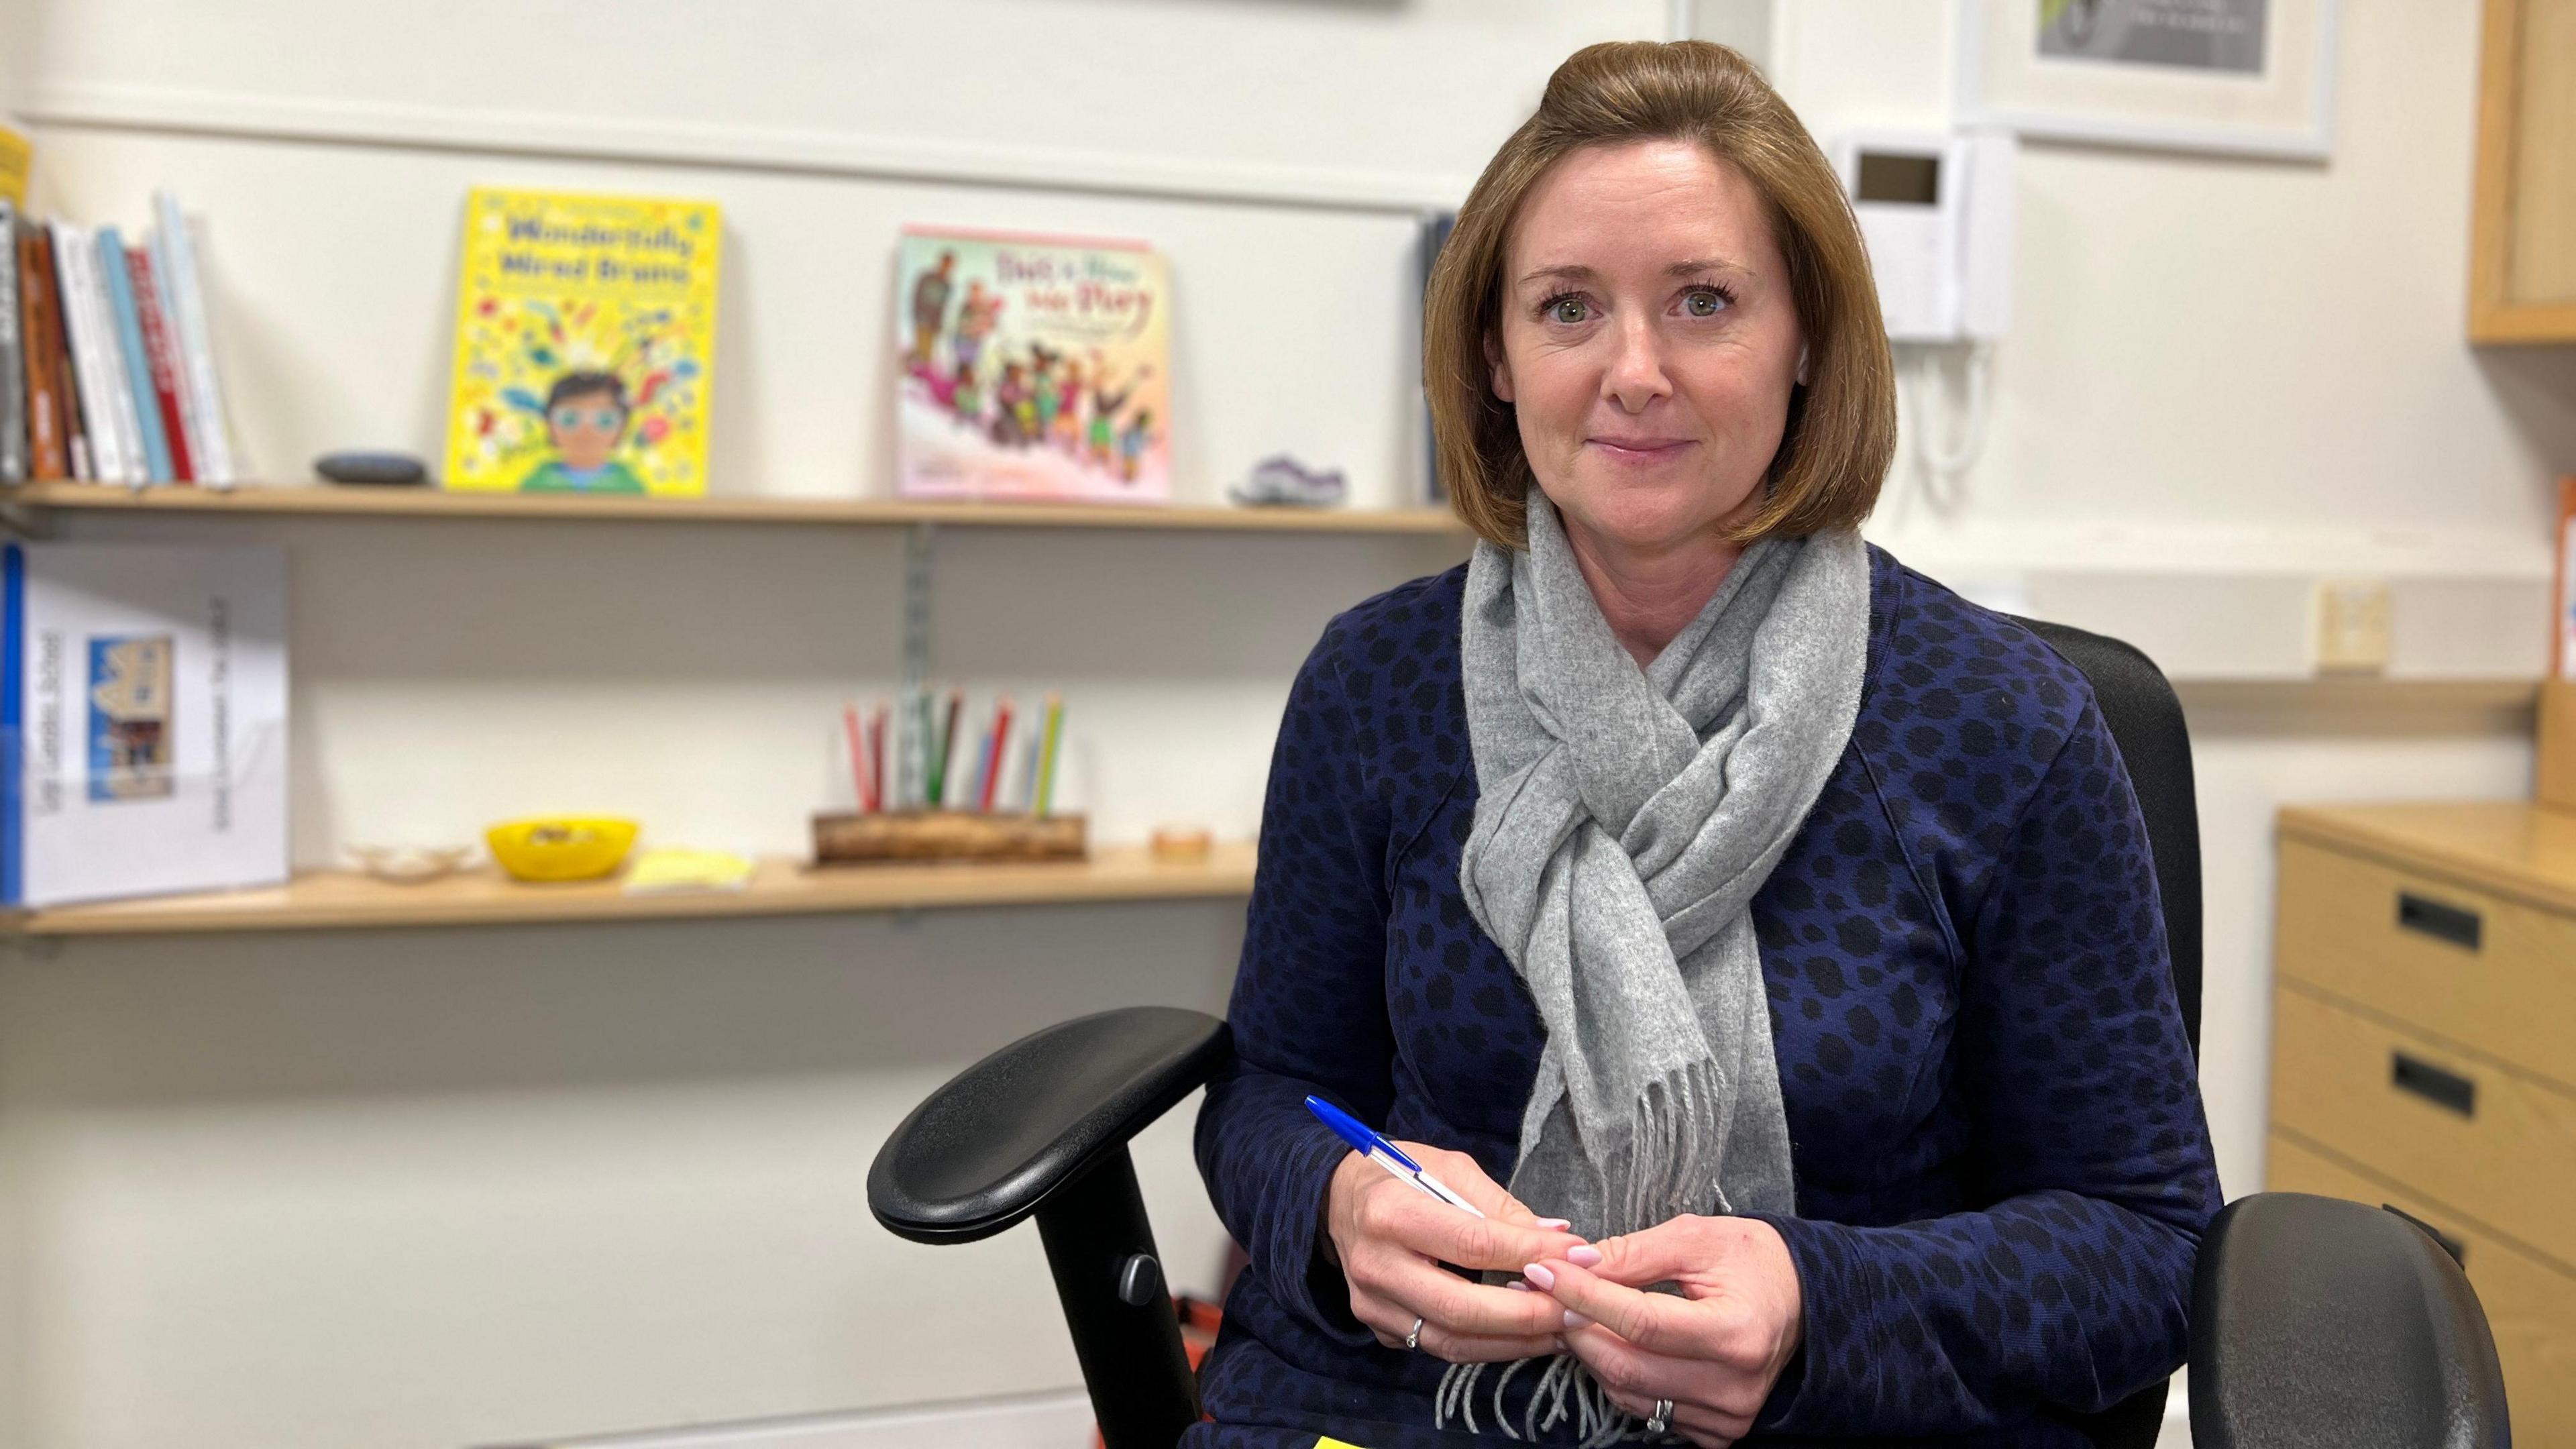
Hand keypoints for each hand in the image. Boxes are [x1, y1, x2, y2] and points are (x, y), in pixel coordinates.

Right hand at [1323, 1142, 1589, 1362]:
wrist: (1336, 1199)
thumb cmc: (1398, 1175)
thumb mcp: (1448, 1168)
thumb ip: (1502, 1207)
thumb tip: (1561, 1240)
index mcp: (1391, 1213)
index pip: (1473, 1244)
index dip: (1532, 1255)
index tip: (1583, 1256)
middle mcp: (1375, 1266)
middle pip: (1461, 1308)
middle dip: (1530, 1315)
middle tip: (1580, 1310)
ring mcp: (1372, 1305)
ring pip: (1451, 1342)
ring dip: (1515, 1342)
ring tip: (1563, 1330)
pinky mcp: (1378, 1328)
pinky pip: (1439, 1347)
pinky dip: (1486, 1346)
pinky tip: (1523, 1334)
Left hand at [1522, 1215, 1802, 1447]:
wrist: (1806, 1301)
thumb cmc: (1755, 1261)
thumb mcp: (1697, 1238)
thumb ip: (1634, 1253)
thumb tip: (1574, 1264)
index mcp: (1736, 1332)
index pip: (1640, 1322)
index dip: (1583, 1296)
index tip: (1542, 1271)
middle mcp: (1734, 1385)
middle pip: (1627, 1366)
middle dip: (1576, 1327)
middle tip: (1546, 1294)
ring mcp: (1727, 1415)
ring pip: (1629, 1393)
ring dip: (1590, 1353)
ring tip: (1573, 1314)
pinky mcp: (1718, 1430)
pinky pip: (1647, 1410)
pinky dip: (1619, 1377)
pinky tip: (1610, 1343)